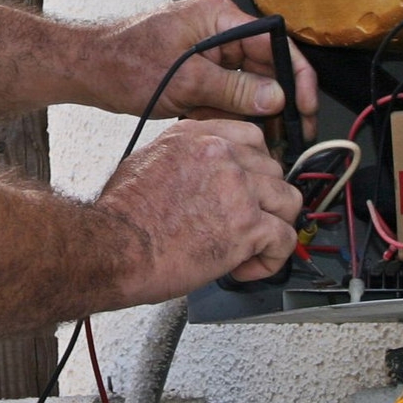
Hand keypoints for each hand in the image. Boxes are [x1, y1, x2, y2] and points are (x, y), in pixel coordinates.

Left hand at [93, 0, 318, 134]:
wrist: (84, 70)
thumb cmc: (120, 61)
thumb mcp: (183, 80)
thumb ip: (232, 89)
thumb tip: (275, 97)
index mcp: (218, 17)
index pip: (275, 42)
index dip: (297, 75)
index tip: (305, 105)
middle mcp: (217, 31)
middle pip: (266, 66)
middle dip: (279, 101)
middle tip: (292, 133)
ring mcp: (207, 53)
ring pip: (248, 85)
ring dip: (256, 113)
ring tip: (267, 142)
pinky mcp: (197, 74)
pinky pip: (226, 95)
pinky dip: (231, 115)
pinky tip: (236, 135)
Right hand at [95, 118, 302, 303]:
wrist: (115, 247)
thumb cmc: (121, 215)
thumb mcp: (142, 163)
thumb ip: (179, 157)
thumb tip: (194, 171)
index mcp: (195, 137)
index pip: (251, 136)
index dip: (255, 165)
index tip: (250, 184)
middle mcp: (220, 155)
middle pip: (273, 170)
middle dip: (263, 200)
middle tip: (242, 222)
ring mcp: (238, 188)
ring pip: (288, 201)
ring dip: (274, 226)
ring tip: (251, 245)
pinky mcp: (248, 225)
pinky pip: (286, 239)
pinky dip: (271, 260)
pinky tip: (246, 266)